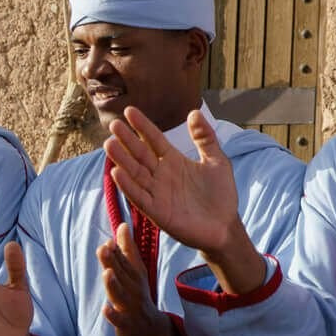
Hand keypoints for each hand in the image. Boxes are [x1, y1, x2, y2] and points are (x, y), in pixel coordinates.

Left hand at [98, 223, 181, 335]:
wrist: (151, 330)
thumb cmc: (138, 296)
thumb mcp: (135, 272)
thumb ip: (127, 249)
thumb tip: (122, 225)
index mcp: (136, 276)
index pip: (126, 260)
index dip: (119, 249)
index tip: (113, 236)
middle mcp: (135, 289)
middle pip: (123, 275)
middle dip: (114, 262)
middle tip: (105, 248)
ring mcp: (131, 307)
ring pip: (121, 295)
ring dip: (114, 285)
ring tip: (107, 273)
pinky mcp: (126, 324)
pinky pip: (119, 320)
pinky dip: (113, 315)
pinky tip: (106, 308)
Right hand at [105, 107, 242, 255]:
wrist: (225, 226)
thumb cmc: (220, 195)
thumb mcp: (217, 161)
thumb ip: (205, 138)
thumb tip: (194, 112)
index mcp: (173, 161)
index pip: (154, 140)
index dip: (143, 126)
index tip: (129, 110)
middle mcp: (161, 175)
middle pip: (140, 154)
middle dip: (127, 140)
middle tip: (113, 124)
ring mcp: (157, 193)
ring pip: (135, 173)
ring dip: (122, 160)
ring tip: (110, 143)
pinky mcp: (157, 211)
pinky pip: (139, 197)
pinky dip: (128, 185)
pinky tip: (117, 172)